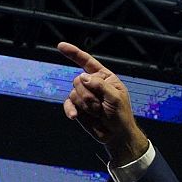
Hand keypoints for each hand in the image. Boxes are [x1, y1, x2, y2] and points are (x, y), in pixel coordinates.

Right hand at [57, 42, 148, 161]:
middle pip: (78, 80)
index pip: (87, 62)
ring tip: (99, 113)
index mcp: (104, 77)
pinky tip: (74, 116)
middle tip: (102, 106)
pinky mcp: (77, 108)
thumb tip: (82, 76)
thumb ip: (100, 85)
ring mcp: (83, 96)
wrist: (117, 135)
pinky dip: (70, 109)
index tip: (60, 46)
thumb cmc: (121, 115)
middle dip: (89, 94)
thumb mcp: (116, 97)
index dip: (74, 53)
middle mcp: (91, 84)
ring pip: (74, 93)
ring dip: (87, 105)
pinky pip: (68, 105)